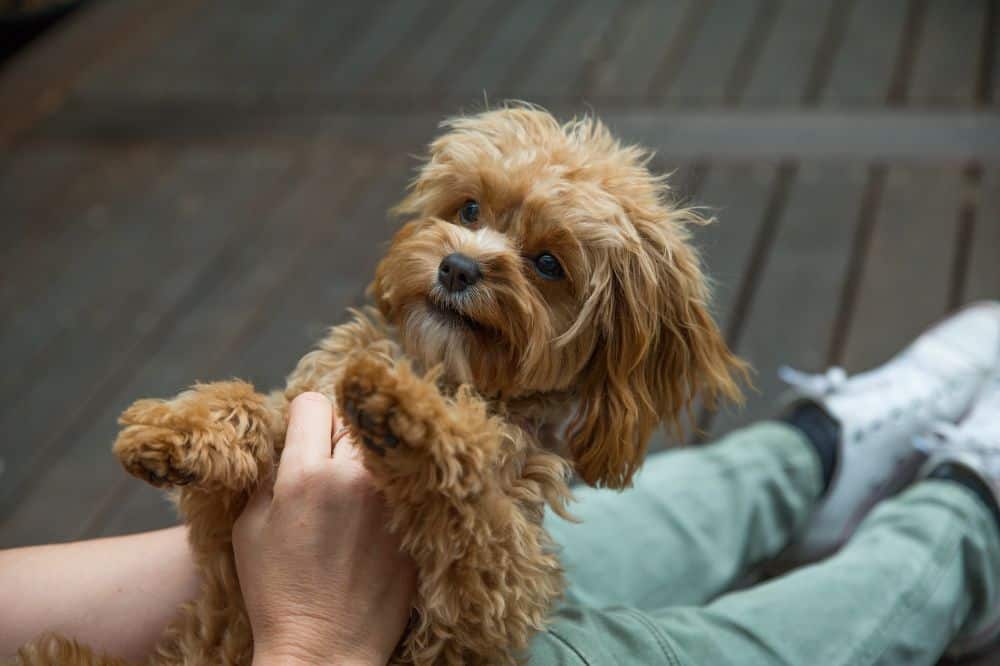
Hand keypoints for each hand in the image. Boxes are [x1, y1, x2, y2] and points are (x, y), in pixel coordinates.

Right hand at [233, 392, 416, 665]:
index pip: (314, 403)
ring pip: (382, 447)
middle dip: (336, 435)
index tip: (303, 434)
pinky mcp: (415, 521)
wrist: (325, 649)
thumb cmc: (277, 593)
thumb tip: (288, 441)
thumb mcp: (250, 528)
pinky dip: (392, 486)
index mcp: (304, 475)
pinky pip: (406, 480)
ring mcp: (390, 499)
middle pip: (352, 419)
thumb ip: (270, 475)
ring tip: (354, 488)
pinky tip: (375, 512)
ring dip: (367, 458)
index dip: (304, 416)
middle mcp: (352, 478)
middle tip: (328, 464)